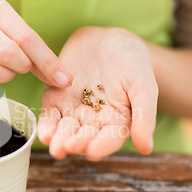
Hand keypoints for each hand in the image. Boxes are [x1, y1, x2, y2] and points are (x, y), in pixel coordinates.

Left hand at [38, 27, 157, 159]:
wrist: (109, 39)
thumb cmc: (133, 63)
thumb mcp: (144, 85)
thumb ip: (145, 115)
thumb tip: (146, 149)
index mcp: (117, 122)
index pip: (109, 138)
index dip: (101, 146)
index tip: (93, 152)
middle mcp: (93, 121)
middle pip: (84, 137)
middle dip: (76, 143)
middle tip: (68, 147)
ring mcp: (73, 110)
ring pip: (65, 129)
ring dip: (59, 139)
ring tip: (55, 146)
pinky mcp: (56, 98)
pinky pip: (50, 113)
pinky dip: (46, 123)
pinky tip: (44, 133)